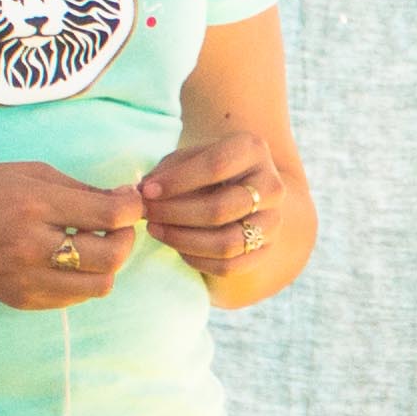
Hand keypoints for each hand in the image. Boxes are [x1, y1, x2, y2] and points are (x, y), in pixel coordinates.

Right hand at [0, 160, 144, 311]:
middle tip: (116, 225)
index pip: (108, 217)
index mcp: (34, 205)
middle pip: (111, 258)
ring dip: (107, 264)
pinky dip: (82, 279)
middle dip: (126, 239)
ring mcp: (26, 279)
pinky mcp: (21, 300)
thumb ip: (79, 189)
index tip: (130, 201)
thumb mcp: (27, 172)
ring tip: (91, 243)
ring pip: (99, 286)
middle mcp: (32, 247)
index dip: (132, 209)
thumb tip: (123, 202)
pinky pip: (74, 298)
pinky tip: (68, 259)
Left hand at [136, 130, 283, 276]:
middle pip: (220, 208)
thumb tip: (144, 192)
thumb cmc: (207, 169)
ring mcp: (272, 220)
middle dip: (175, 213)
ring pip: (226, 242)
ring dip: (182, 240)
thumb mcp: (189, 157)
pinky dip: (197, 259)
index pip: (216, 165)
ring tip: (156, 229)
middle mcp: (271, 185)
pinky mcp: (265, 249)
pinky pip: (229, 265)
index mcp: (253, 150)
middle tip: (146, 213)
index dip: (178, 181)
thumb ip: (167, 170)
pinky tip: (177, 247)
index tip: (146, 191)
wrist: (245, 188)